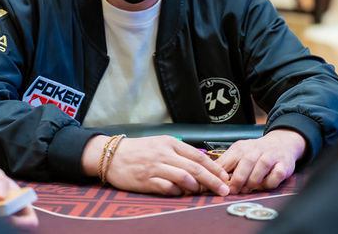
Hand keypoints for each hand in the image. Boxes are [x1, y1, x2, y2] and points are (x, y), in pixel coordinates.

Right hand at [83, 135, 229, 195]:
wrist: (112, 155)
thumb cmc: (139, 150)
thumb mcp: (160, 144)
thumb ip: (179, 152)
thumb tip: (201, 165)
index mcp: (170, 143)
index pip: (198, 155)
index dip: (214, 167)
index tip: (225, 177)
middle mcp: (164, 153)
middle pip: (195, 168)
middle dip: (213, 180)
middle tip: (224, 190)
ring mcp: (155, 167)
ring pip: (184, 177)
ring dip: (196, 187)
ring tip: (202, 192)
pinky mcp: (146, 180)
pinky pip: (167, 188)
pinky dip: (177, 192)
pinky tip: (181, 194)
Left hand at [216, 129, 304, 193]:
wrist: (282, 143)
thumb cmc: (257, 152)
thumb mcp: (239, 153)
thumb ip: (226, 164)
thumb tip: (209, 177)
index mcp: (241, 148)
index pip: (229, 159)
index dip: (222, 174)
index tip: (217, 185)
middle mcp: (256, 150)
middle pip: (245, 162)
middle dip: (238, 179)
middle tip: (233, 191)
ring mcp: (271, 156)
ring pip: (261, 167)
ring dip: (253, 181)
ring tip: (247, 189)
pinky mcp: (283, 165)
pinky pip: (277, 175)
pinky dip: (269, 183)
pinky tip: (264, 185)